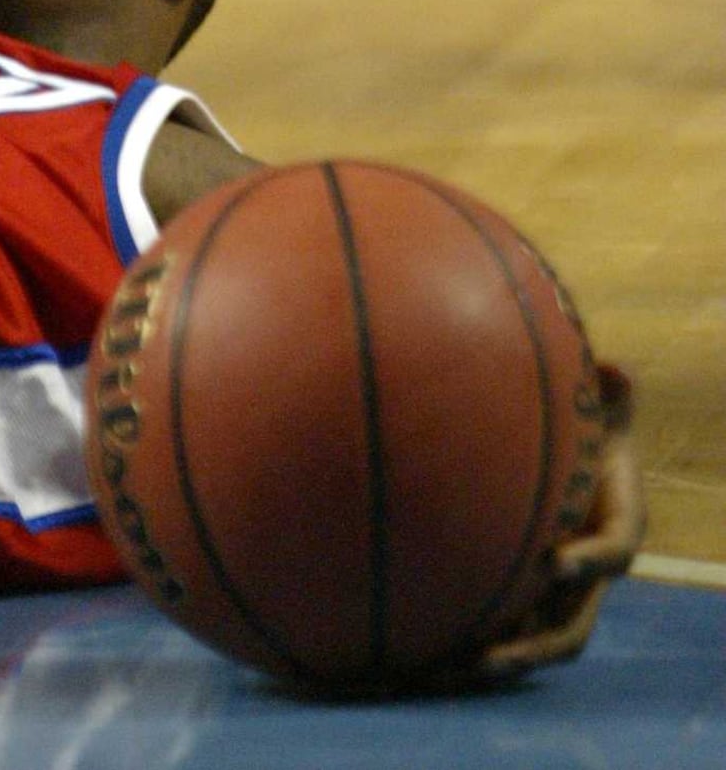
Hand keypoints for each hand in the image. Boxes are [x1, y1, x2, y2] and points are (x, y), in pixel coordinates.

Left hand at [475, 365, 644, 681]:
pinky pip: (504, 622)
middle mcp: (588, 572)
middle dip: (532, 646)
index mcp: (617, 524)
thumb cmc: (590, 424)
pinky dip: (470, 636)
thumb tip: (614, 368)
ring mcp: (556, 591)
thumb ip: (607, 390)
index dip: (591, 560)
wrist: (582, 452)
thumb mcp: (602, 404)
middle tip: (491, 653)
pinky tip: (418, 638)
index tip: (556, 560)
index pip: (616, 551)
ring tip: (447, 667)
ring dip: (496, 657)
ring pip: (534, 639)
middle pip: (571, 627)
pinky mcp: (526, 590)